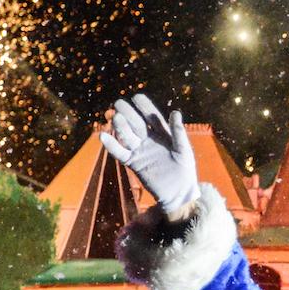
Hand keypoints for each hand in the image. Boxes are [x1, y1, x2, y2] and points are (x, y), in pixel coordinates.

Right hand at [99, 93, 199, 214]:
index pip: (151, 116)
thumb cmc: (185, 170)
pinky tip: (103, 136)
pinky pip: (120, 153)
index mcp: (163, 134)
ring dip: (121, 127)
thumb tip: (175, 112)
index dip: (144, 107)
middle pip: (136, 123)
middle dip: (128, 113)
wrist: (178, 192)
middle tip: (118, 103)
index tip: (136, 97)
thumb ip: (178, 132)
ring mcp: (140, 151)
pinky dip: (112, 146)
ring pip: (127, 136)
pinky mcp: (133, 163)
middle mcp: (149, 140)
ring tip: (116, 117)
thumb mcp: (184, 150)